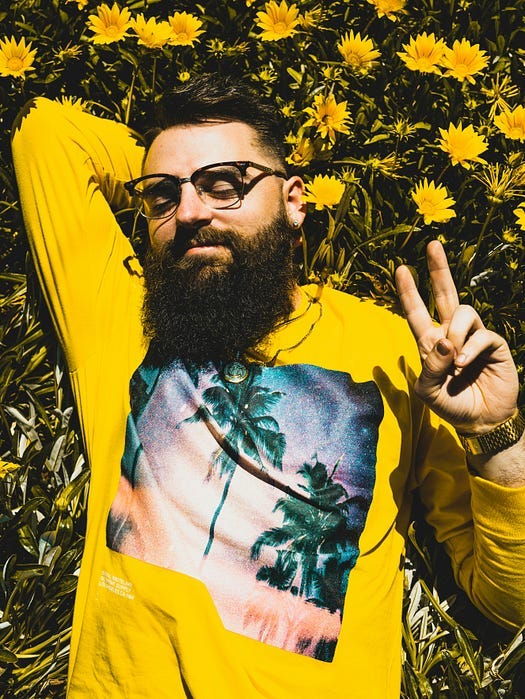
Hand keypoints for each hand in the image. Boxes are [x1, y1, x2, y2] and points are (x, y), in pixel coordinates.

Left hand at [395, 240, 518, 433]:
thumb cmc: (450, 405)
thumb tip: (443, 341)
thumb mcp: (428, 391)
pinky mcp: (493, 344)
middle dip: (439, 269)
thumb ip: (431, 367)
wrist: (480, 420)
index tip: (401, 269)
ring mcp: (472, 337)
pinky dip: (470, 348)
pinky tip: (464, 364)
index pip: (417, 312)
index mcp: (430, 343)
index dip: (409, 291)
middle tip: (432, 245)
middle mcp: (450, 334)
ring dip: (455, 334)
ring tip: (455, 362)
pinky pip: (481, 334)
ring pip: (462, 312)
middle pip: (445, 294)